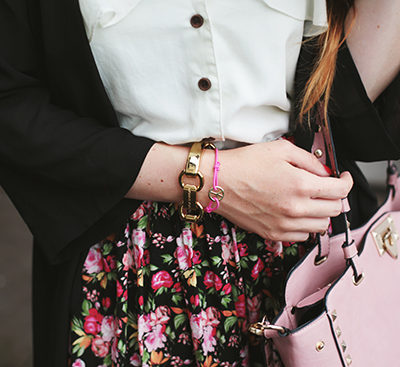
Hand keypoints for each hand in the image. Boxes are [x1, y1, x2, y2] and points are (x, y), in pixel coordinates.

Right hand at [215, 139, 352, 241]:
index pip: (340, 191)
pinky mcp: (272, 234)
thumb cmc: (243, 164)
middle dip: (336, 197)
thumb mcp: (281, 149)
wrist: (217, 182)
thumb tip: (324, 172)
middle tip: (327, 188)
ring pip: (321, 227)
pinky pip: (302, 237)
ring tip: (311, 201)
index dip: (346, 182)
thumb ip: (309, 160)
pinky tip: (296, 213)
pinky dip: (305, 226)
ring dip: (322, 213)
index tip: (342, 178)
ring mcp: (284, 225)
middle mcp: (295, 209)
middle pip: (335, 211)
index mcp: (300, 186)